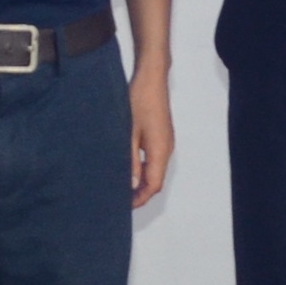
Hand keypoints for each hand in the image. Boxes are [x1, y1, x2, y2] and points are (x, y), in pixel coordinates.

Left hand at [125, 69, 174, 207]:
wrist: (151, 78)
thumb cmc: (138, 101)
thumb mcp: (128, 133)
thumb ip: (129, 160)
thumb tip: (130, 184)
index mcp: (160, 151)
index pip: (154, 185)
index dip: (140, 199)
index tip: (124, 206)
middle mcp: (167, 149)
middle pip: (156, 180)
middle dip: (140, 193)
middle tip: (118, 198)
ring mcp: (166, 142)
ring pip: (155, 170)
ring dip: (141, 180)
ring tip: (120, 184)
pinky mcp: (161, 135)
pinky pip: (154, 159)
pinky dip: (143, 168)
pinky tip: (128, 166)